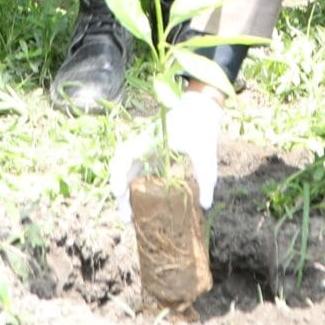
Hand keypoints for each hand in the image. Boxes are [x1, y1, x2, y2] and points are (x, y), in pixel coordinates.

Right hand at [110, 89, 223, 218]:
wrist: (201, 108)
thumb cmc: (201, 127)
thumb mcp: (206, 154)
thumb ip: (206, 179)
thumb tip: (205, 206)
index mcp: (151, 139)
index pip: (125, 155)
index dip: (118, 173)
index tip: (119, 192)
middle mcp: (144, 142)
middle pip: (121, 167)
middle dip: (120, 192)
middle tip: (126, 216)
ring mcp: (146, 147)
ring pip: (127, 170)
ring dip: (124, 191)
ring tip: (129, 215)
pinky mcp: (152, 152)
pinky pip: (137, 170)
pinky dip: (134, 186)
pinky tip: (139, 204)